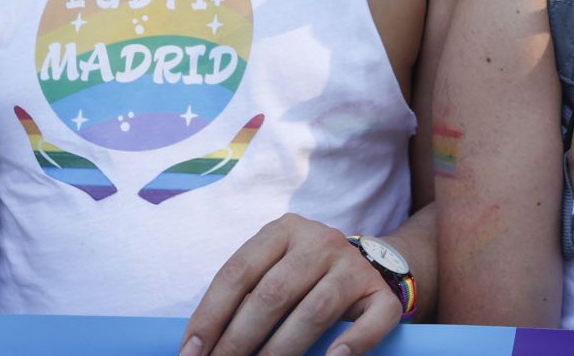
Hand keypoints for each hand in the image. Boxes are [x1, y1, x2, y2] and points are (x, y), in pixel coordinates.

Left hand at [181, 213, 401, 355]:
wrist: (372, 265)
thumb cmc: (306, 276)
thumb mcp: (274, 269)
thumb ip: (246, 294)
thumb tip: (199, 344)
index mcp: (284, 230)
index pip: (238, 272)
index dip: (210, 315)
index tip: (191, 353)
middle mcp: (320, 241)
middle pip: (273, 293)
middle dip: (239, 339)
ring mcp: (354, 267)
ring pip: (315, 310)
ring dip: (282, 350)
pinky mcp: (382, 294)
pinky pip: (371, 321)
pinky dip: (351, 345)